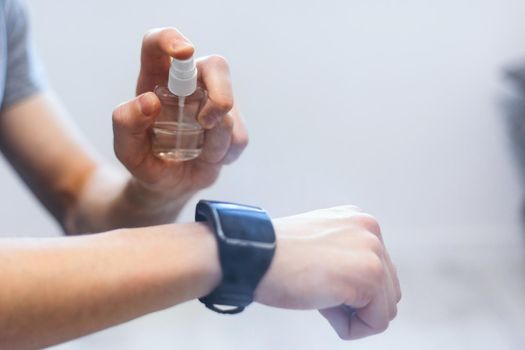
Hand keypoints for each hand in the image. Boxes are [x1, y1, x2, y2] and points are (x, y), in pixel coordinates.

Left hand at [112, 28, 247, 202]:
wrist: (168, 186)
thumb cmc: (146, 161)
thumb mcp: (127, 150)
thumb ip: (126, 124)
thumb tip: (149, 101)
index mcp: (157, 79)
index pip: (159, 44)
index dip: (171, 39)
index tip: (184, 52)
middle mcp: (190, 84)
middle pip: (215, 65)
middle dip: (219, 92)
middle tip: (206, 121)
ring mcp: (214, 102)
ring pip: (231, 106)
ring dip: (216, 139)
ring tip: (198, 154)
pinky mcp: (232, 124)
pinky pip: (239, 136)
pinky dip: (224, 154)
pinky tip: (209, 158)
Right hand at [255, 206, 400, 339]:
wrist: (253, 256)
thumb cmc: (275, 255)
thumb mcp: (319, 244)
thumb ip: (346, 255)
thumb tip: (361, 289)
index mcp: (358, 221)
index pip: (378, 272)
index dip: (349, 290)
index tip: (319, 279)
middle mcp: (371, 230)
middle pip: (387, 291)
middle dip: (355, 303)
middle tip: (319, 290)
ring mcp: (373, 251)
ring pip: (384, 309)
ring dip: (352, 314)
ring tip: (320, 295)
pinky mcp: (370, 274)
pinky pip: (376, 323)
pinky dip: (350, 327)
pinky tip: (322, 304)